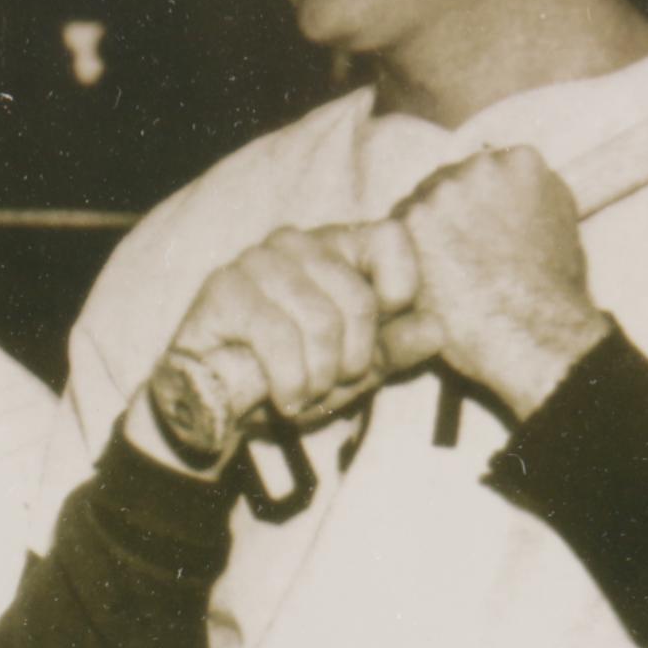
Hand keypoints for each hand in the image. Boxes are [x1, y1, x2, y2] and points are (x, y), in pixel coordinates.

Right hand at [144, 221, 428, 464]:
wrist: (211, 408)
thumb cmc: (287, 377)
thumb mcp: (354, 370)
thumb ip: (394, 348)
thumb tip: (435, 329)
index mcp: (335, 248)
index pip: (392, 239)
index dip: (399, 295)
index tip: (377, 340)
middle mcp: (297, 241)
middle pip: (360, 298)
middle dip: (354, 361)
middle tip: (332, 385)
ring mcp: (257, 261)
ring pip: (322, 321)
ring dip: (319, 378)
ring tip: (303, 394)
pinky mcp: (224, 289)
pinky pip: (280, 339)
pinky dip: (290, 383)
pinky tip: (282, 398)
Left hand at [390, 145, 611, 417]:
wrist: (532, 331)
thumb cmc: (554, 289)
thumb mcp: (562, 224)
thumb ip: (532, 194)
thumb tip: (509, 188)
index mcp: (521, 161)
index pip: (485, 170)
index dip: (479, 204)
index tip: (481, 231)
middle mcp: (478, 166)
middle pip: (447, 182)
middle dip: (449, 214)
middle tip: (459, 255)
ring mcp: (440, 191)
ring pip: (418, 205)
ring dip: (423, 234)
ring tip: (445, 274)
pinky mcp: (409, 222)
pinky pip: (393, 234)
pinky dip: (403, 257)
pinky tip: (426, 282)